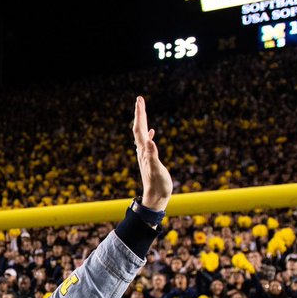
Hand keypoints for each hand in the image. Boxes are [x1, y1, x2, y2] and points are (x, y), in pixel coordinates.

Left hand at [133, 96, 171, 211]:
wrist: (155, 198)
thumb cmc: (157, 185)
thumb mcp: (156, 169)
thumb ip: (152, 155)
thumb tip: (149, 141)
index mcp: (143, 150)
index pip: (139, 128)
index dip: (140, 114)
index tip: (139, 100)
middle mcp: (142, 151)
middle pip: (138, 128)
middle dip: (139, 113)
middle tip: (139, 99)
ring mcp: (145, 155)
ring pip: (142, 134)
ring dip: (143, 121)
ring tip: (143, 110)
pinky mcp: (150, 159)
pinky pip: (147, 143)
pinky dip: (148, 134)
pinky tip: (151, 133)